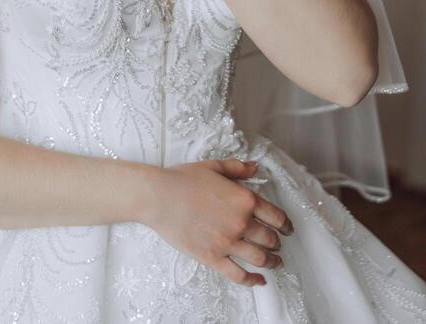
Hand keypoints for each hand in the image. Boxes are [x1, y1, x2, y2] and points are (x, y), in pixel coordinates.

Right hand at [143, 158, 293, 287]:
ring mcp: (228, 242)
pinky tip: (259, 281)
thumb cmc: (184, 179)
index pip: (276, 216)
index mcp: (244, 199)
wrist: (159, 196)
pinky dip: (253, 281)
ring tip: (274, 262)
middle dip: (277, 243)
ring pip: (259, 258)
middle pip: (270, 239)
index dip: (286, 225)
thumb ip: (238, 169)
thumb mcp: (214, 167)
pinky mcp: (213, 258)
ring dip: (272, 262)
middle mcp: (241, 222)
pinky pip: (239, 275)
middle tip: (278, 245)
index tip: (288, 229)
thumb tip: (256, 168)